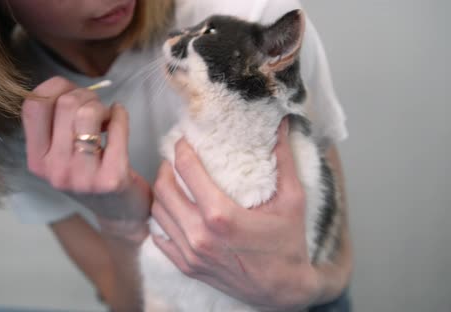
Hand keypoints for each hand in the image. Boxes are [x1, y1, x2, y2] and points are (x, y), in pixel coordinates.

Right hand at [21, 77, 149, 241]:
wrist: (120, 213)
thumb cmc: (91, 173)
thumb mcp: (61, 154)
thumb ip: (55, 123)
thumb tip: (65, 85)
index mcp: (37, 160)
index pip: (32, 106)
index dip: (54, 87)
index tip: (70, 90)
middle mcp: (54, 170)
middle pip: (65, 104)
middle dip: (85, 95)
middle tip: (96, 106)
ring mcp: (81, 177)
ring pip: (87, 113)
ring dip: (101, 105)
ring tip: (106, 117)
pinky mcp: (110, 178)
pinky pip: (117, 127)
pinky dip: (120, 114)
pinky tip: (119, 117)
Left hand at [151, 119, 321, 310]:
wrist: (284, 292)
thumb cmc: (289, 246)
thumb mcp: (292, 201)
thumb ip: (284, 161)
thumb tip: (283, 125)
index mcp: (221, 215)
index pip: (187, 170)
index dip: (181, 149)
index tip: (183, 141)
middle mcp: (200, 235)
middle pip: (164, 190)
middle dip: (166, 169)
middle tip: (174, 161)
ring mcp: (191, 253)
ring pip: (158, 213)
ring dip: (161, 193)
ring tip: (172, 183)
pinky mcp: (188, 267)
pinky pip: (160, 238)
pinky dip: (162, 221)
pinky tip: (172, 211)